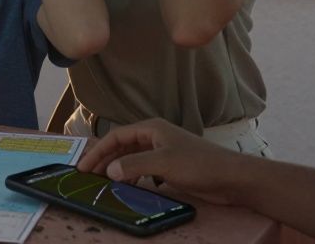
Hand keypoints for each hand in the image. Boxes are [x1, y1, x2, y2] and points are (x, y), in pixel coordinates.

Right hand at [75, 118, 243, 205]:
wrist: (230, 176)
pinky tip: (128, 185)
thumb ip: (133, 165)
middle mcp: (155, 137)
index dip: (98, 150)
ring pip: (132, 157)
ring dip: (117, 167)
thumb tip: (109, 170)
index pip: (116, 136)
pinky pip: (143, 168)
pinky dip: (132, 175)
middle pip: (122, 146)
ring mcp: (163, 151)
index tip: (83, 167)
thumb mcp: (162, 163)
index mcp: (151, 129)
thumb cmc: (198, 164)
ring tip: (103, 182)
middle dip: (104, 159)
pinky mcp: (170, 166)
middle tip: (88, 176)